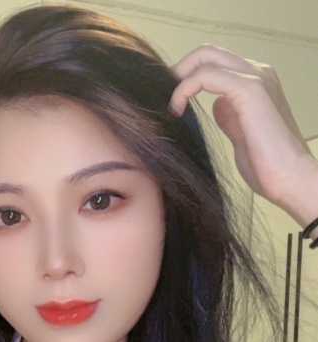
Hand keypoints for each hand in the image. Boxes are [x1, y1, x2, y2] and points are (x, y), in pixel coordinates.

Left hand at [169, 44, 317, 227]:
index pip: (215, 63)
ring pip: (206, 58)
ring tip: (169, 106)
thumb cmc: (267, 165)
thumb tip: (216, 106)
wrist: (289, 178)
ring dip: (179, 79)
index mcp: (256, 82)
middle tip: (162, 97)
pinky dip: (185, 89)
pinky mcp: (249, 90)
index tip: (169, 100)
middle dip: (179, 71)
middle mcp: (257, 73)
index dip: (187, 76)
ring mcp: (255, 78)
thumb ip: (230, 117)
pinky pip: (206, 76)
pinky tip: (176, 110)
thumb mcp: (241, 135)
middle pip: (208, 53)